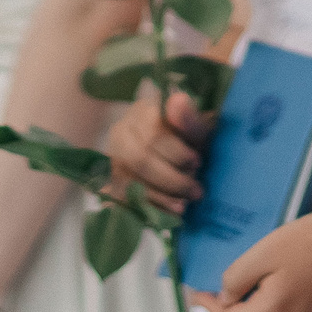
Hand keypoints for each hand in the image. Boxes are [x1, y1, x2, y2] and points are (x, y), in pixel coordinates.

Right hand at [106, 90, 212, 214]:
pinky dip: (151, 207)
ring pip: (131, 181)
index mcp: (143, 111)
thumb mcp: (199, 132)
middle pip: (140, 159)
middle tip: (196, 190)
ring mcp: (113, 157)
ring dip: (162, 196)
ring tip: (185, 204)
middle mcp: (122, 131)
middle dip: (172, 179)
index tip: (198, 162)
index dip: (177, 152)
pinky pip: (126, 199)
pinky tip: (170, 212)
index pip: (153, 134)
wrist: (183, 162)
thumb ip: (191, 120)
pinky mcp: (113, 182)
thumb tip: (178, 100)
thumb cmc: (192, 143)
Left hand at [188, 199, 311, 311]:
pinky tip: (274, 278)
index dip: (210, 310)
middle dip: (229, 308)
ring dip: (251, 306)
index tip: (196, 293)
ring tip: (244, 278)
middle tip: (215, 284)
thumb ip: (239, 277)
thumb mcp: (268, 250)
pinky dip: (272, 303)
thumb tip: (226, 297)